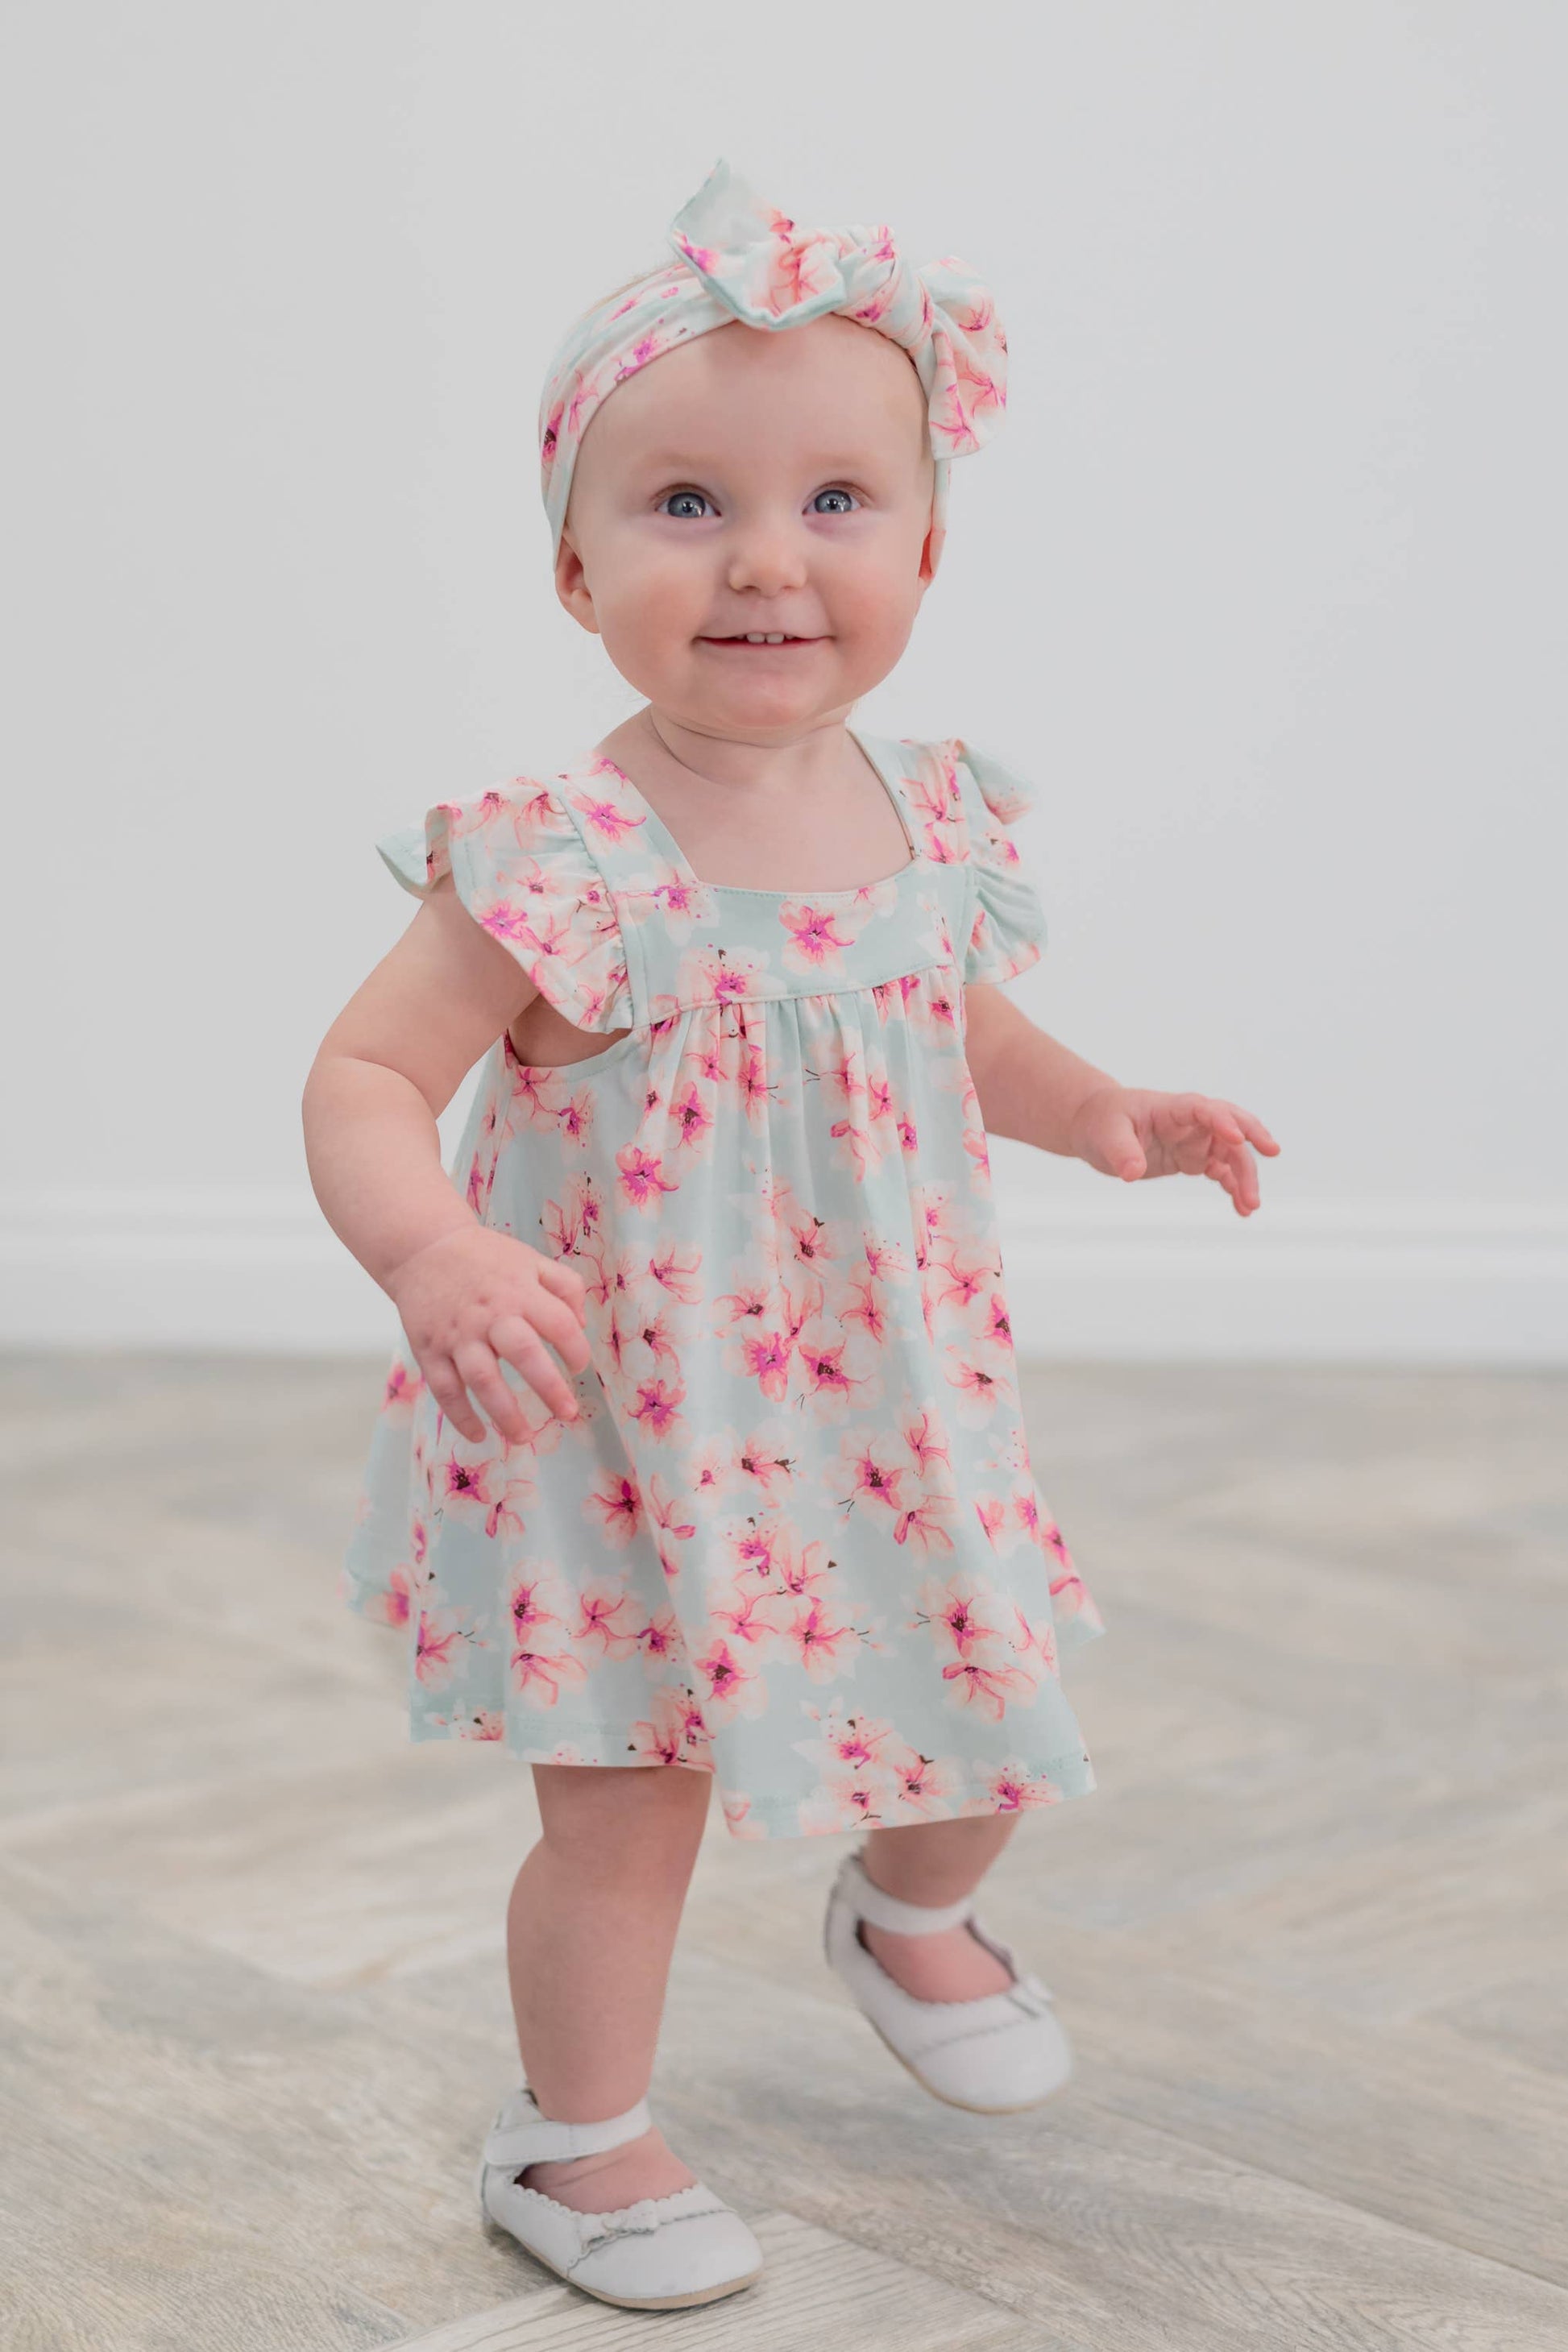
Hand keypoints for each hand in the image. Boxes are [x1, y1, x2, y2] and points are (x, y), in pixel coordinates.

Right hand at [385, 1225, 591, 1442]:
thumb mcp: (531, 1260)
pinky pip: (446, 1389)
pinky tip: (478, 1435)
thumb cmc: (486, 1260)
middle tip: (568, 1413)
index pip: (559, 1324)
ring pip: (483, 1379)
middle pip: (524, 1354)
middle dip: (550, 1388)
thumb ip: (565, 1286)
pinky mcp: (430, 1349)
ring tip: (524, 1438)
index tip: (579, 1367)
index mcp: (521, 1292)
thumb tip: (581, 1325)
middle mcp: (491, 1315)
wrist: (423, 1249)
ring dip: (505, 1414)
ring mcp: (458, 1335)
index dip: (577, 1349)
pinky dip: (461, 1416)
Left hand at [1069, 1086, 1280, 1216]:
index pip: (1203, 1108)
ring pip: (1231, 1154)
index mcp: (1172, 1108)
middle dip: (1253, 1137)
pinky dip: (1233, 1188)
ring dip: (1245, 1176)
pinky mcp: (1193, 1159)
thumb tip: (1133, 1172)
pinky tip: (1241, 1208)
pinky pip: (1221, 1171)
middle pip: (1230, 1126)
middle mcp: (1191, 1123)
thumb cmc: (1103, 1121)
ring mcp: (1195, 1141)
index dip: (1222, 1120)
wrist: (1097, 1127)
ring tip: (1250, 1205)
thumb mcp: (1106, 1134)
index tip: (1237, 1137)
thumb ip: (1122, 1152)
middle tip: (1272, 1152)